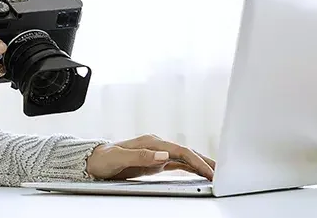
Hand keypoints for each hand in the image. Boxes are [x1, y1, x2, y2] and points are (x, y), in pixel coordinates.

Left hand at [85, 134, 215, 180]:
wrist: (93, 160)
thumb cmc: (103, 159)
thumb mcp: (119, 158)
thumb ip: (140, 156)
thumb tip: (163, 155)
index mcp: (150, 142)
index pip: (180, 151)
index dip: (196, 161)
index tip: (209, 171)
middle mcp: (156, 145)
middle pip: (186, 152)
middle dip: (205, 161)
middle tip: (223, 172)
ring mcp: (157, 153)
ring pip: (184, 158)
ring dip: (201, 165)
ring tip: (217, 173)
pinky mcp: (155, 161)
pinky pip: (178, 164)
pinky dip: (191, 168)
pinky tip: (200, 173)